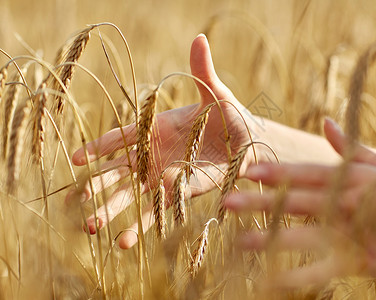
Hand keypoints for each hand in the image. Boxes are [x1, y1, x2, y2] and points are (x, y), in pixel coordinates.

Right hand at [67, 34, 258, 248]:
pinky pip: (157, 212)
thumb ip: (203, 70)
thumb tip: (200, 38)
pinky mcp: (179, 193)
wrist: (248, 141)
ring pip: (132, 194)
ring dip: (112, 209)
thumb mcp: (216, 93)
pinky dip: (141, 226)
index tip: (76, 158)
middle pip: (119, 170)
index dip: (99, 146)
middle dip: (98, 183)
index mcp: (156, 126)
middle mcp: (154, 153)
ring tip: (92, 226)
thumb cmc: (230, 115)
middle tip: (77, 198)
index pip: (122, 137)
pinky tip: (124, 243)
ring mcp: (164, 175)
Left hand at [225, 118, 375, 287]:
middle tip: (229, 203)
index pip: (307, 173)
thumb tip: (326, 121)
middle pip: (298, 203)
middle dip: (262, 202)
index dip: (278, 172)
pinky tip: (270, 280)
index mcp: (351, 180)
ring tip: (240, 240)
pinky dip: (295, 277)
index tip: (248, 171)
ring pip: (305, 236)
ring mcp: (351, 236)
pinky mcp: (357, 263)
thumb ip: (350, 147)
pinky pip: (321, 271)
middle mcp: (347, 205)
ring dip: (271, 238)